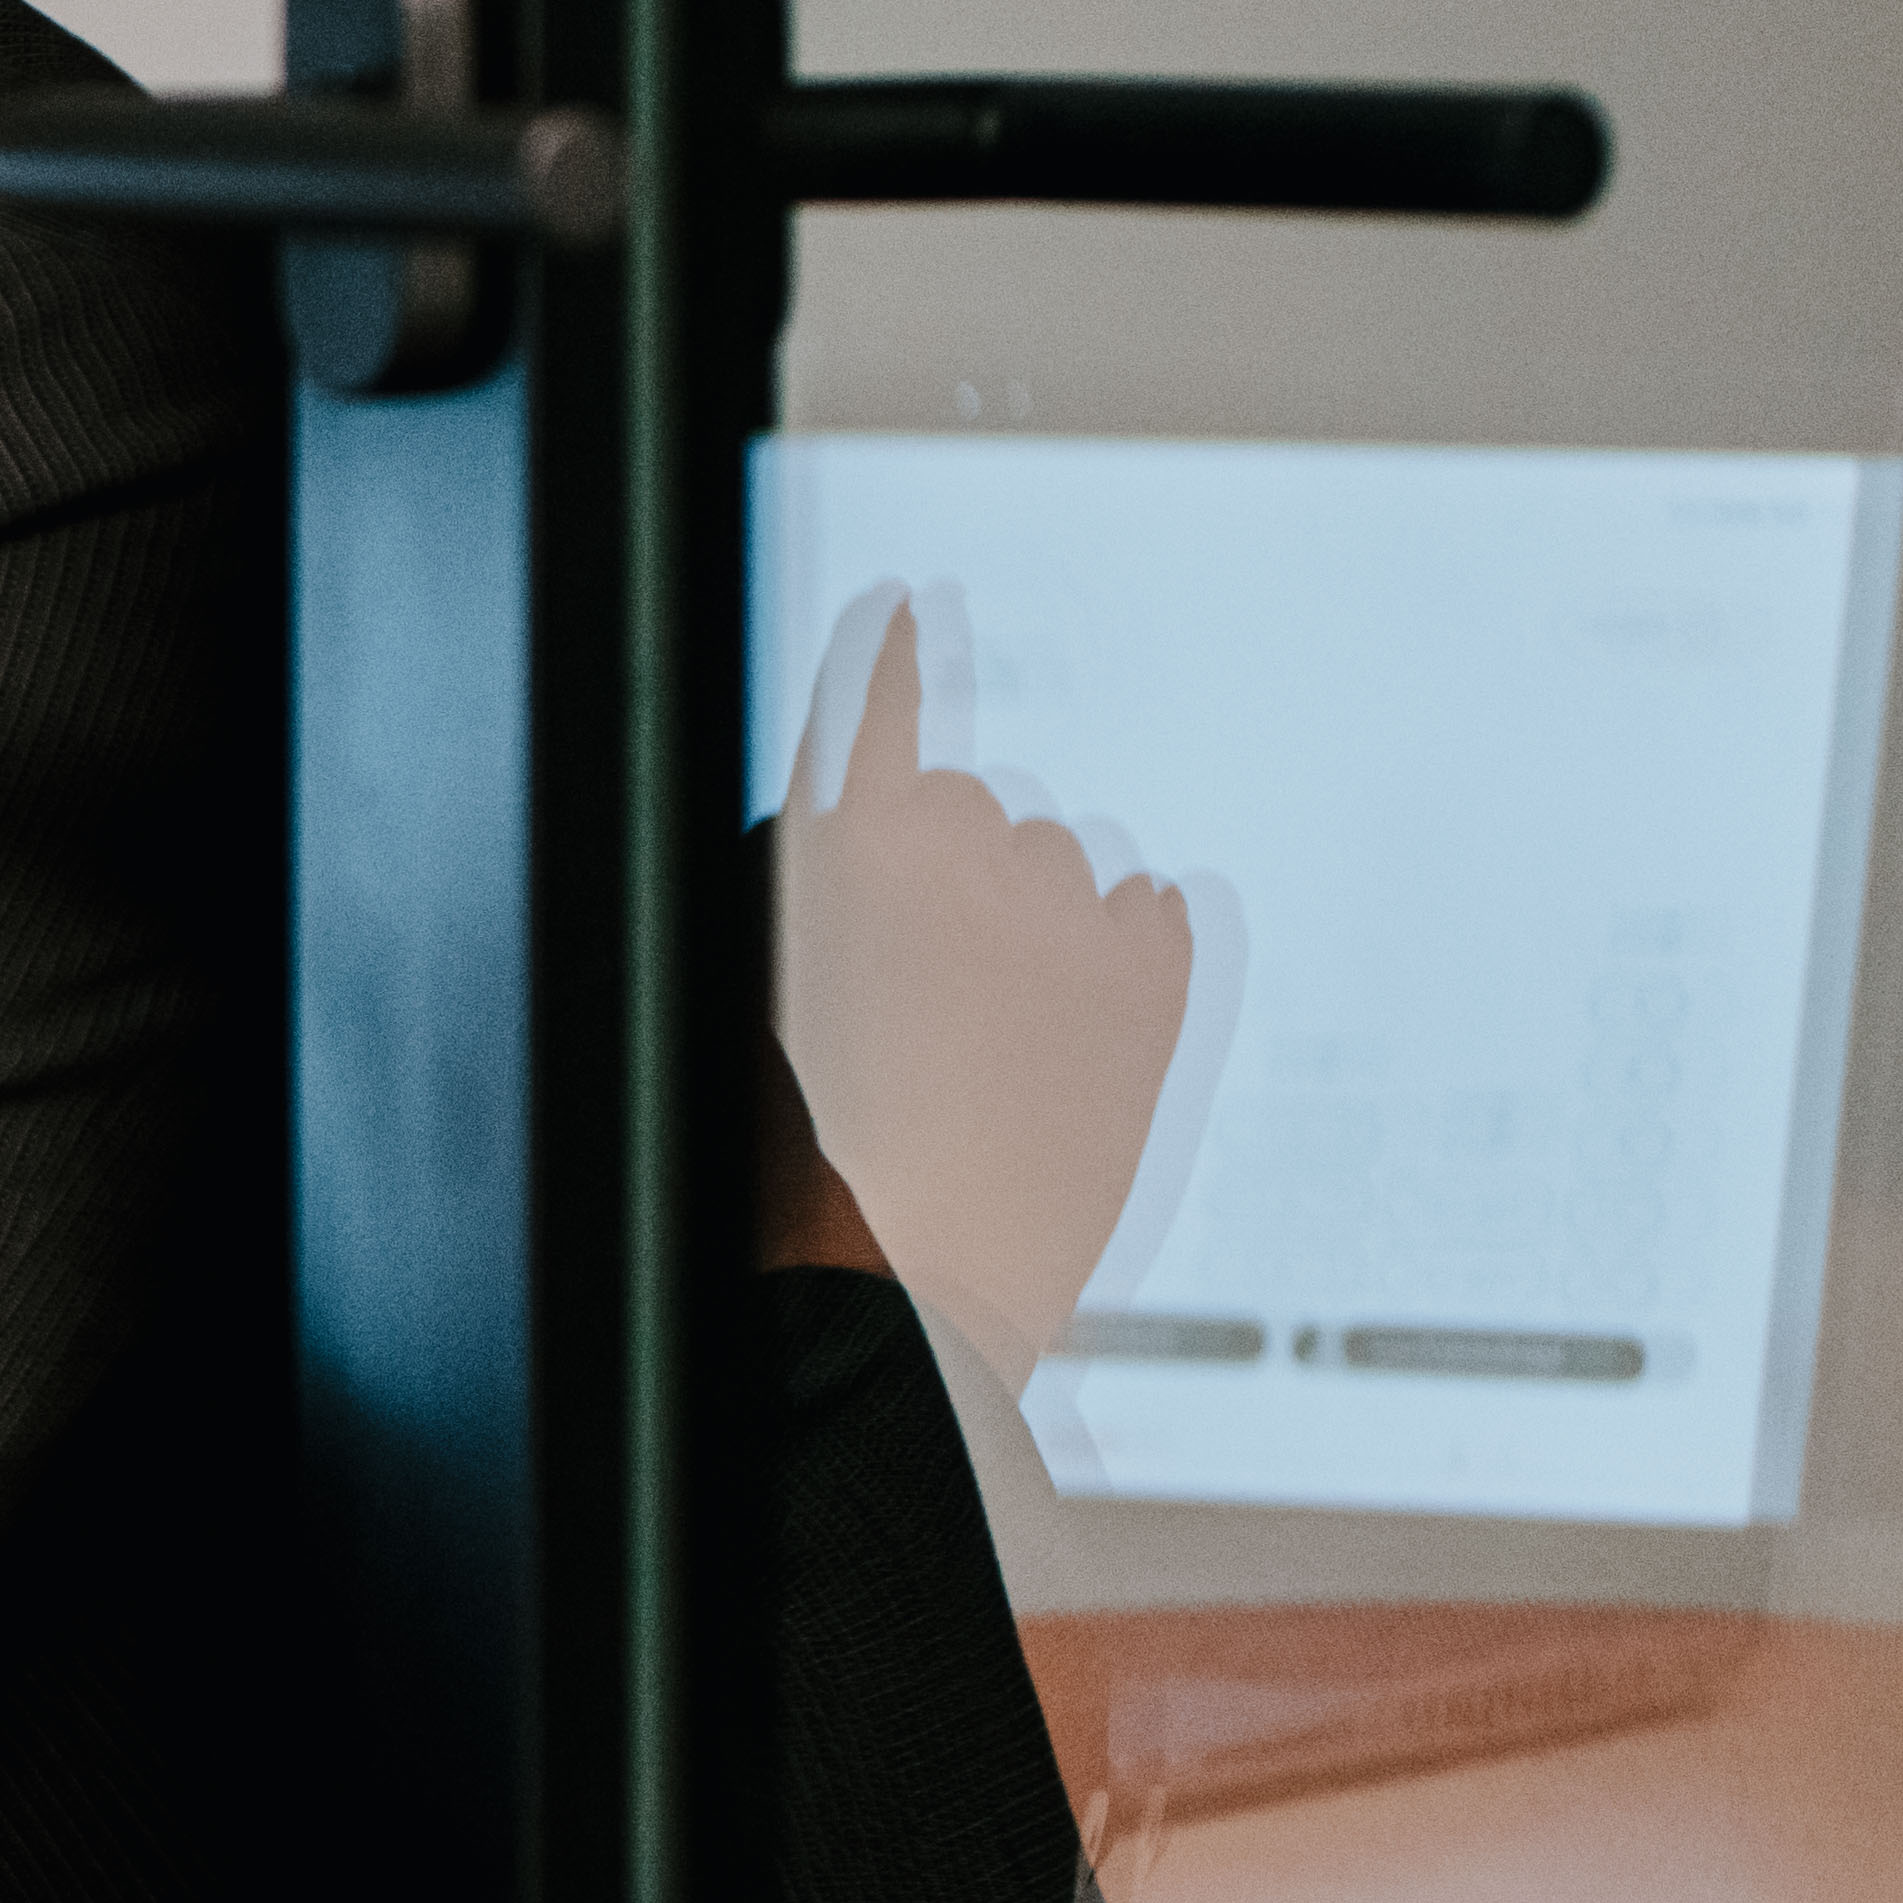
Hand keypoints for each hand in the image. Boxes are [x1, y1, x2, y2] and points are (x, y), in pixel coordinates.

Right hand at [770, 592, 1202, 1389]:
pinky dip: (1124, 954)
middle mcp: (963, 849)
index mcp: (842, 842)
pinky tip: (1081, 1023)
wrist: (892, 1292)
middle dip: (960, 883)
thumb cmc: (795, 1162)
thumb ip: (801, 886)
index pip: (880, 700)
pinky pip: (1153, 915)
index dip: (896, 653)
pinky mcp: (1152, 984)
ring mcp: (1068, 913)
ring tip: (998, 1047)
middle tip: (927, 1006)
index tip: (915, 610)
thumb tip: (853, 832)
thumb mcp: (748, 989)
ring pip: (1065, 868)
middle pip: (977, 811)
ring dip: (1038, 929)